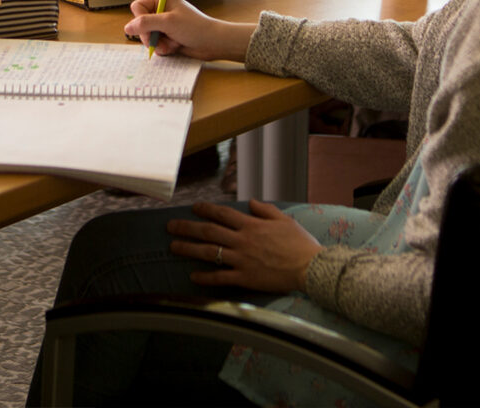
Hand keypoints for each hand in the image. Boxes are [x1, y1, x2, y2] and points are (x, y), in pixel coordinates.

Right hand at [124, 0, 252, 61]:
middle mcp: (163, 11)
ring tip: (171, 44)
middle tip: (158, 39)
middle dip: (149, 35)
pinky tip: (175, 47)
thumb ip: (146, 23)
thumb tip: (127, 28)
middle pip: (140, 24)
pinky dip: (163, 48)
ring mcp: (165, 25)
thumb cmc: (194, 27)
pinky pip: (156, 44)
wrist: (212, 42)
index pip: (137, 7)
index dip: (139, 18)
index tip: (148, 26)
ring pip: (147, 36)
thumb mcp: (168, 22)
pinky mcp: (168, 37)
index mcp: (163, 0)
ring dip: (157, 43)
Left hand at [168, 199, 322, 293]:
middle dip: (188, 228)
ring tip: (173, 247)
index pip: (223, 214)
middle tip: (171, 227)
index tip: (194, 207)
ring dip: (189, 249)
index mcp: (252, 225)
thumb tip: (251, 202)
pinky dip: (205, 277)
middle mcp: (243, 241)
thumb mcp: (285, 219)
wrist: (308, 267)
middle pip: (209, 232)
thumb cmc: (299, 243)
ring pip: (209, 253)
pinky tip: (192, 275)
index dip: (206, 209)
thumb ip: (265, 210)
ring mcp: (242, 260)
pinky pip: (220, 278)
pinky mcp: (244, 278)